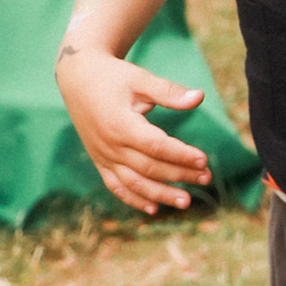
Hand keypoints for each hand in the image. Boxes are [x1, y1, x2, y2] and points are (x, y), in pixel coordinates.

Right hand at [56, 45, 210, 213]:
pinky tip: (153, 208)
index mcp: (121, 124)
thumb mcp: (141, 79)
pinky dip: (133, 199)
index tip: (204, 159)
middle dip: (179, 175)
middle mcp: (110, 145)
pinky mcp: (99, 161)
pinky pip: (116, 186)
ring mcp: (103, 156)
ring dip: (161, 194)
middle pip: (149, 167)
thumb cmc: (114, 77)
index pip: (156, 146)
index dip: (181, 155)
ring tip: (186, 201)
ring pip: (134, 183)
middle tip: (207, 177)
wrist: (78, 79)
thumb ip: (169, 92)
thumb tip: (200, 97)